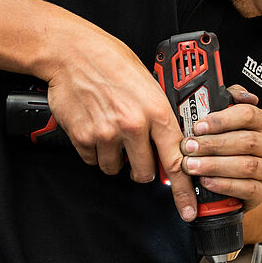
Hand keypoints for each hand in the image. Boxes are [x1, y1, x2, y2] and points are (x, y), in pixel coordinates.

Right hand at [41, 25, 199, 220]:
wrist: (73, 53)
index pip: (176, 160)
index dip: (184, 190)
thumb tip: (171, 144)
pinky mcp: (83, 137)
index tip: (188, 209)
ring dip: (115, 158)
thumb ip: (160, 116)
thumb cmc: (112, 62)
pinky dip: (94, 150)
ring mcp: (106, 133)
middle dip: (141, 169)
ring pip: (115, 169)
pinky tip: (94, 127)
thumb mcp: (149, 84)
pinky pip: (92, 160)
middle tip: (135, 152)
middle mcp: (133, 125)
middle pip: (144, 173)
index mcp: (156, 111)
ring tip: (110, 130)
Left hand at [180, 85, 261, 211]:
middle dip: (213, 144)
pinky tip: (207, 182)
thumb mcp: (220, 126)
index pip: (248, 113)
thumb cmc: (224, 150)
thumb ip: (218, 105)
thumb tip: (217, 88)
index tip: (199, 126)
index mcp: (259, 122)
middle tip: (188, 148)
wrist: (236, 186)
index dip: (223, 119)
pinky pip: (248, 188)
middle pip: (246, 140)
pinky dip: (225, 185)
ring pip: (248, 165)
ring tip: (192, 166)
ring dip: (215, 165)